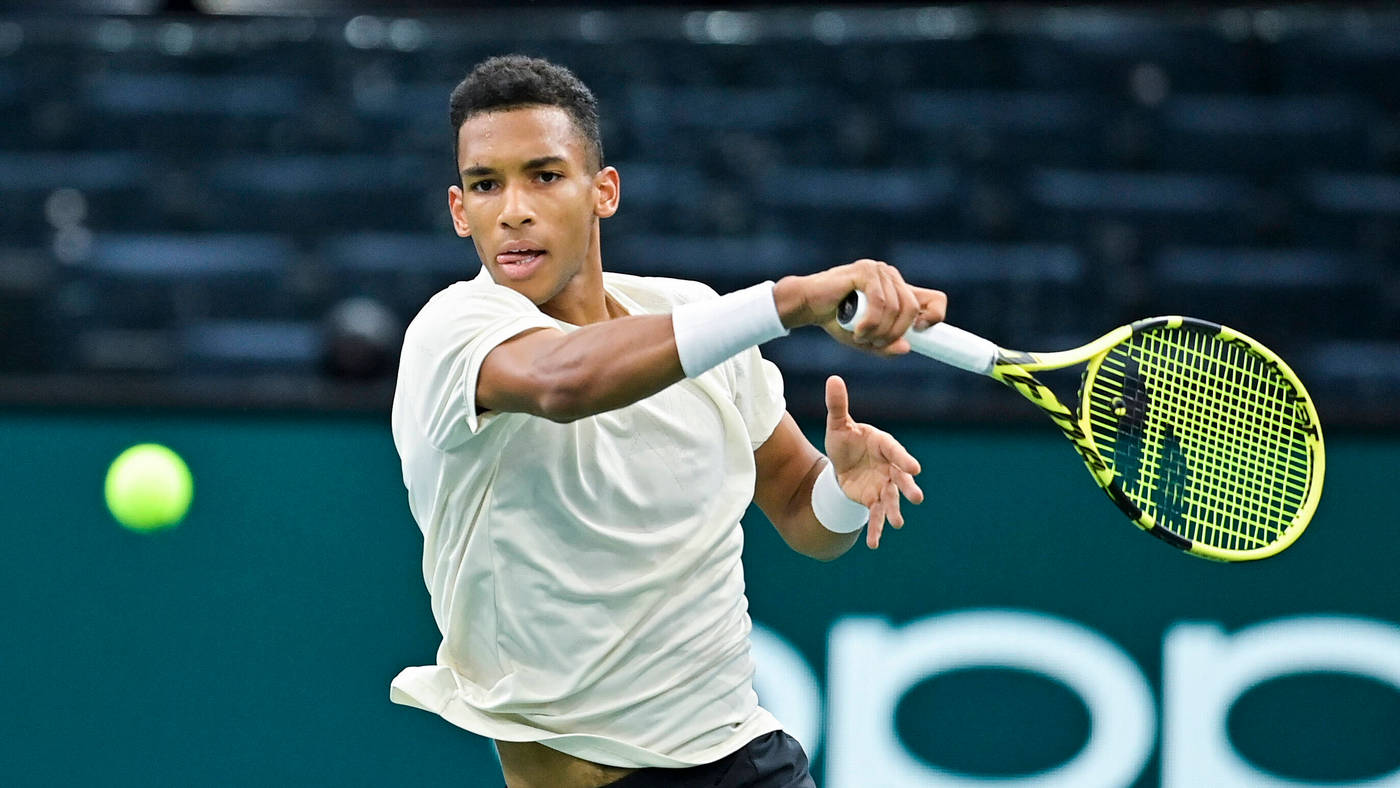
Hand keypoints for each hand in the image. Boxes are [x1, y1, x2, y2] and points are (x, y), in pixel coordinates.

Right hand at [773, 259, 946, 356]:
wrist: (807, 305)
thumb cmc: (836, 320)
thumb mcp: (867, 339)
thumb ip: (886, 346)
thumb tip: (907, 348)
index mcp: (898, 290)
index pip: (935, 298)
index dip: (935, 316)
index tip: (921, 331)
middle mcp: (892, 277)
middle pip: (914, 308)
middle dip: (896, 333)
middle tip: (874, 344)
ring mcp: (879, 271)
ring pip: (896, 307)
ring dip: (879, 331)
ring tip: (861, 338)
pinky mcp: (865, 271)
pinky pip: (880, 301)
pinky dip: (870, 322)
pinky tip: (858, 331)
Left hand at [824, 375, 923, 548]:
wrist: (842, 461)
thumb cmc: (845, 439)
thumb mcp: (838, 424)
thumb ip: (838, 405)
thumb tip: (832, 379)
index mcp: (884, 445)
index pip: (896, 452)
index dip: (904, 459)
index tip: (914, 469)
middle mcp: (889, 467)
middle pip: (901, 479)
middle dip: (908, 488)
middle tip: (916, 497)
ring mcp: (884, 485)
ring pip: (892, 500)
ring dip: (894, 512)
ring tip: (897, 523)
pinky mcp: (874, 500)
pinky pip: (877, 516)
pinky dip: (877, 530)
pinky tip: (874, 544)